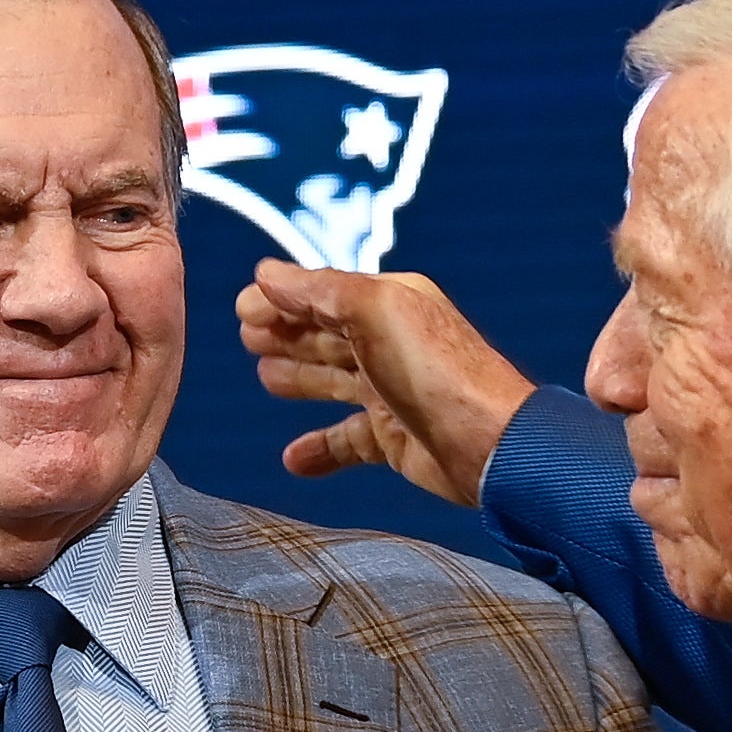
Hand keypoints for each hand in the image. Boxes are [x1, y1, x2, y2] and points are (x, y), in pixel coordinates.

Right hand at [237, 260, 537, 507]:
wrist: (488, 444)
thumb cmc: (442, 373)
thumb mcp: (375, 310)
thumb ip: (319, 290)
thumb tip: (269, 274)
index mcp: (390, 303)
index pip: (324, 294)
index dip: (282, 299)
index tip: (243, 308)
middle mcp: (391, 343)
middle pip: (326, 334)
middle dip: (286, 333)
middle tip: (247, 336)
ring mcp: (392, 391)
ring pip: (333, 381)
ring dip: (299, 378)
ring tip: (266, 378)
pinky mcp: (394, 438)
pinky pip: (348, 441)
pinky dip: (320, 449)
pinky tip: (294, 457)